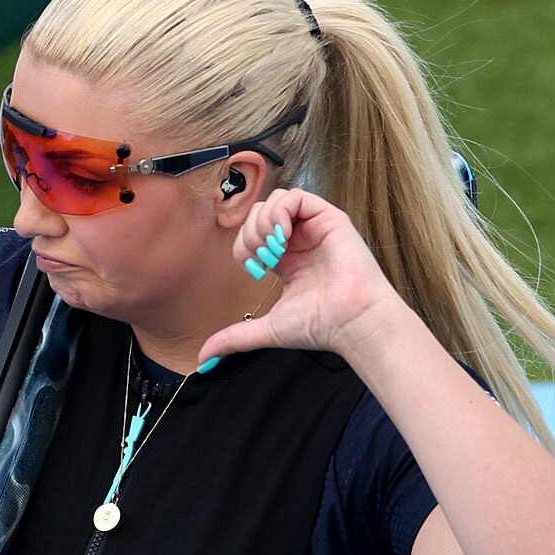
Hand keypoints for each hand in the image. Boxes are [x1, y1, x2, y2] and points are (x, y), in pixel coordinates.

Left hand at [199, 188, 405, 361]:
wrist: (350, 323)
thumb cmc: (320, 326)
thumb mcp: (267, 328)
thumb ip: (235, 337)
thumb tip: (204, 358)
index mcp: (286, 259)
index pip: (251, 234)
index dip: (243, 247)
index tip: (255, 271)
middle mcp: (300, 240)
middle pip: (259, 214)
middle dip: (250, 234)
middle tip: (262, 260)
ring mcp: (314, 227)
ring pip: (275, 201)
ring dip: (263, 222)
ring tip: (272, 248)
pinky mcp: (330, 219)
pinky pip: (297, 197)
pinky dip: (281, 211)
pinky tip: (282, 236)